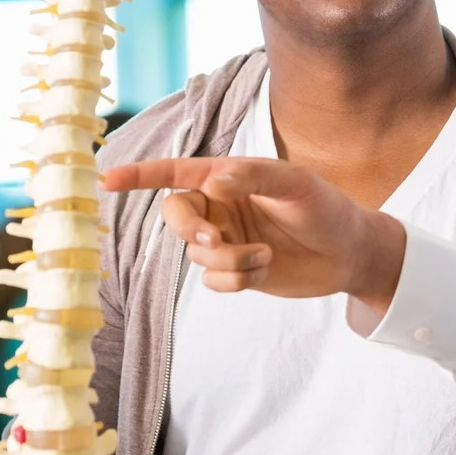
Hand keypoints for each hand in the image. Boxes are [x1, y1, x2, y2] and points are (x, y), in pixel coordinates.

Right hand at [101, 157, 406, 309]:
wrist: (350, 253)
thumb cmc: (326, 207)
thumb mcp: (297, 185)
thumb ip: (255, 177)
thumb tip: (214, 181)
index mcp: (226, 178)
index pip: (174, 173)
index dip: (138, 175)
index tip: (105, 178)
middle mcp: (220, 207)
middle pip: (175, 216)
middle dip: (189, 230)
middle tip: (215, 238)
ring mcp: (226, 240)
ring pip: (197, 255)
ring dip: (228, 259)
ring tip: (265, 256)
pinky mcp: (236, 271)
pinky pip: (214, 281)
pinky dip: (235, 279)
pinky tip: (264, 269)